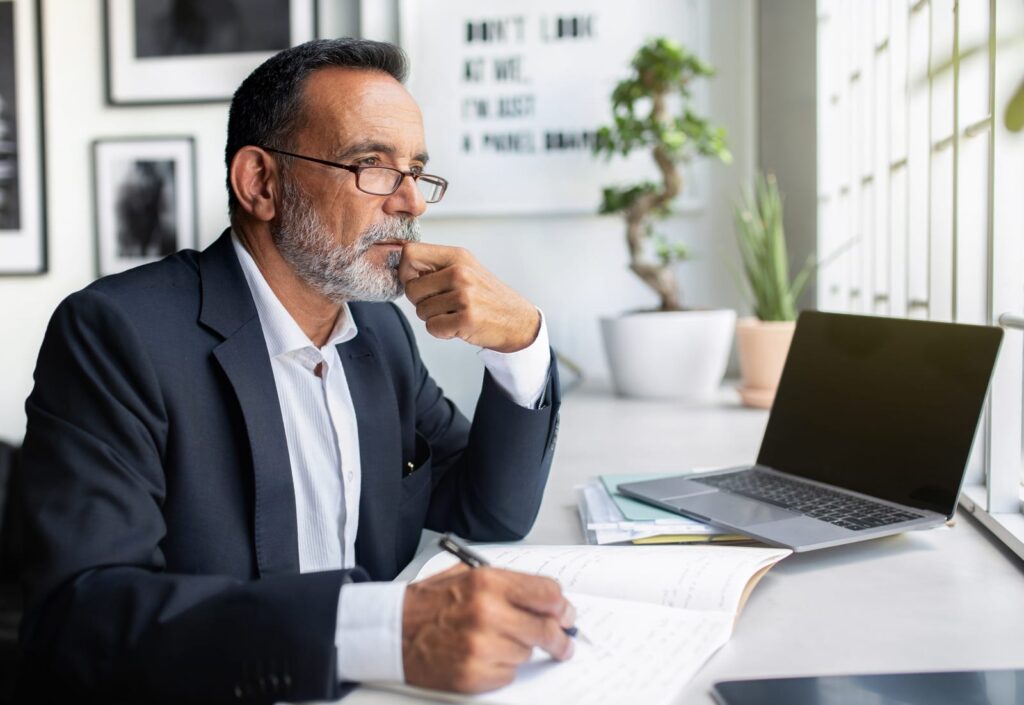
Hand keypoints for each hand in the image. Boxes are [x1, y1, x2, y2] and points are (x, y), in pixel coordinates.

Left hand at [399, 243, 540, 352]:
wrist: (516, 320)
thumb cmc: (486, 296)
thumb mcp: (466, 269)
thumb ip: (436, 266)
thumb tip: (401, 267)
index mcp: (457, 256)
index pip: (409, 253)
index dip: (405, 271)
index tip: (418, 282)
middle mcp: (460, 272)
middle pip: (410, 287)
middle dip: (419, 301)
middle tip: (441, 303)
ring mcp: (465, 295)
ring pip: (421, 311)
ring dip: (432, 318)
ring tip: (454, 313)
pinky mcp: (467, 318)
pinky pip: (432, 327)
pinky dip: (442, 331)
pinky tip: (457, 325)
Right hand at [402, 565, 575, 692]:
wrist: (391, 632)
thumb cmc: (426, 604)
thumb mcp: (466, 575)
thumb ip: (506, 584)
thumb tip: (547, 598)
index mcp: (487, 583)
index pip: (547, 593)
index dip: (562, 606)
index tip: (566, 615)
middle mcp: (487, 612)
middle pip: (545, 628)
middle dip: (559, 637)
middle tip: (563, 642)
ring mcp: (481, 646)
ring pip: (526, 653)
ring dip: (518, 649)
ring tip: (492, 640)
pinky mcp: (474, 674)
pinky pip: (509, 674)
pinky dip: (501, 667)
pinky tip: (482, 655)